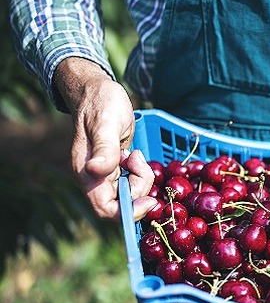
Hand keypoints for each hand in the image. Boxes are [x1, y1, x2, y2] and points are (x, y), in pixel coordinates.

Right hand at [54, 57, 155, 220]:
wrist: (98, 91)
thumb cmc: (100, 103)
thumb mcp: (107, 124)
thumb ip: (105, 148)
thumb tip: (96, 171)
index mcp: (87, 173)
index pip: (106, 210)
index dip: (129, 211)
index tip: (149, 198)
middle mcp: (94, 178)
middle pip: (123, 203)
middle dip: (139, 187)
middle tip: (139, 160)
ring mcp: (105, 175)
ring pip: (131, 193)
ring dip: (141, 177)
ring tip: (135, 153)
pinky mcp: (116, 169)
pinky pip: (133, 182)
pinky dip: (140, 172)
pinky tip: (134, 154)